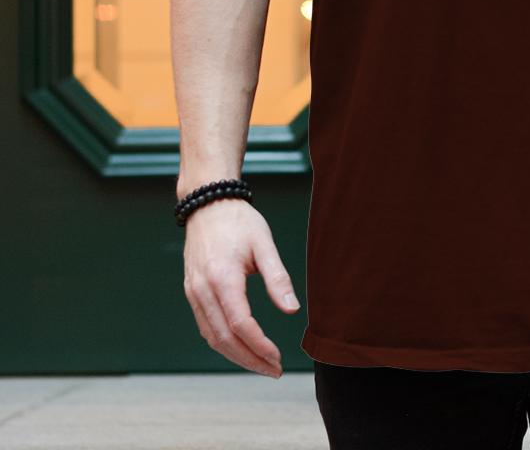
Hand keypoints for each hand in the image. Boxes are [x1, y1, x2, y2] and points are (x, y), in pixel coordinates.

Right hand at [182, 198, 299, 377]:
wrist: (208, 204)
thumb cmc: (239, 221)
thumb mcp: (264, 244)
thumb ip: (277, 277)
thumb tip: (292, 309)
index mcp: (222, 278)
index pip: (241, 324)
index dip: (260, 346)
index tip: (278, 358)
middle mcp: (203, 290)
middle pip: (224, 339)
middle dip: (250, 359)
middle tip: (274, 370)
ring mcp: (193, 293)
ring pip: (212, 337)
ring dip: (236, 356)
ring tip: (261, 364)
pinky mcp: (192, 292)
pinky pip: (205, 326)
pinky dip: (223, 342)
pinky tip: (241, 347)